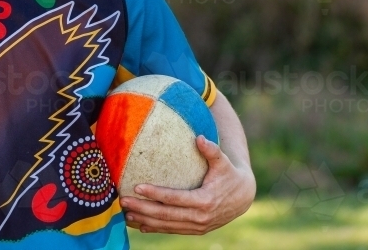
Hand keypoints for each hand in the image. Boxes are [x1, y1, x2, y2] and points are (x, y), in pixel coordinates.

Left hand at [119, 135, 255, 234]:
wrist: (243, 197)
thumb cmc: (229, 174)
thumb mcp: (223, 162)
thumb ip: (212, 150)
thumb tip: (200, 138)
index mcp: (204, 201)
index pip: (174, 199)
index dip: (155, 194)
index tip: (137, 186)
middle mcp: (199, 217)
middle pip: (166, 215)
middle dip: (143, 209)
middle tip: (124, 202)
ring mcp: (197, 226)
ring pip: (166, 225)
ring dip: (145, 220)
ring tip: (126, 214)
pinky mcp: (195, 230)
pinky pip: (172, 230)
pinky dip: (155, 228)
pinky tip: (139, 224)